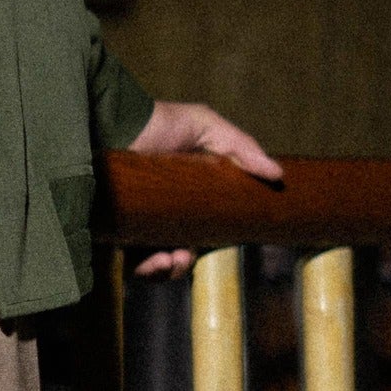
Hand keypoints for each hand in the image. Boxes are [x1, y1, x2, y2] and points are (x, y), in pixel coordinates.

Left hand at [124, 95, 282, 279]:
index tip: (218, 242)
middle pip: (177, 252)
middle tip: (182, 257)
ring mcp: (135, 224)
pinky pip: (128, 262)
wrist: (115, 120)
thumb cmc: (159, 121)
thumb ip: (240, 147)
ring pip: (153, 263)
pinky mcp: (112, 231)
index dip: (210, 242)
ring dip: (165, 270)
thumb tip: (277, 174)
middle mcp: (159, 213)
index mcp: (184, 196)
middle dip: (182, 263)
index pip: (201, 230)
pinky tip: (152, 260)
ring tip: (168, 260)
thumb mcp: (205, 126)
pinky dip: (143, 269)